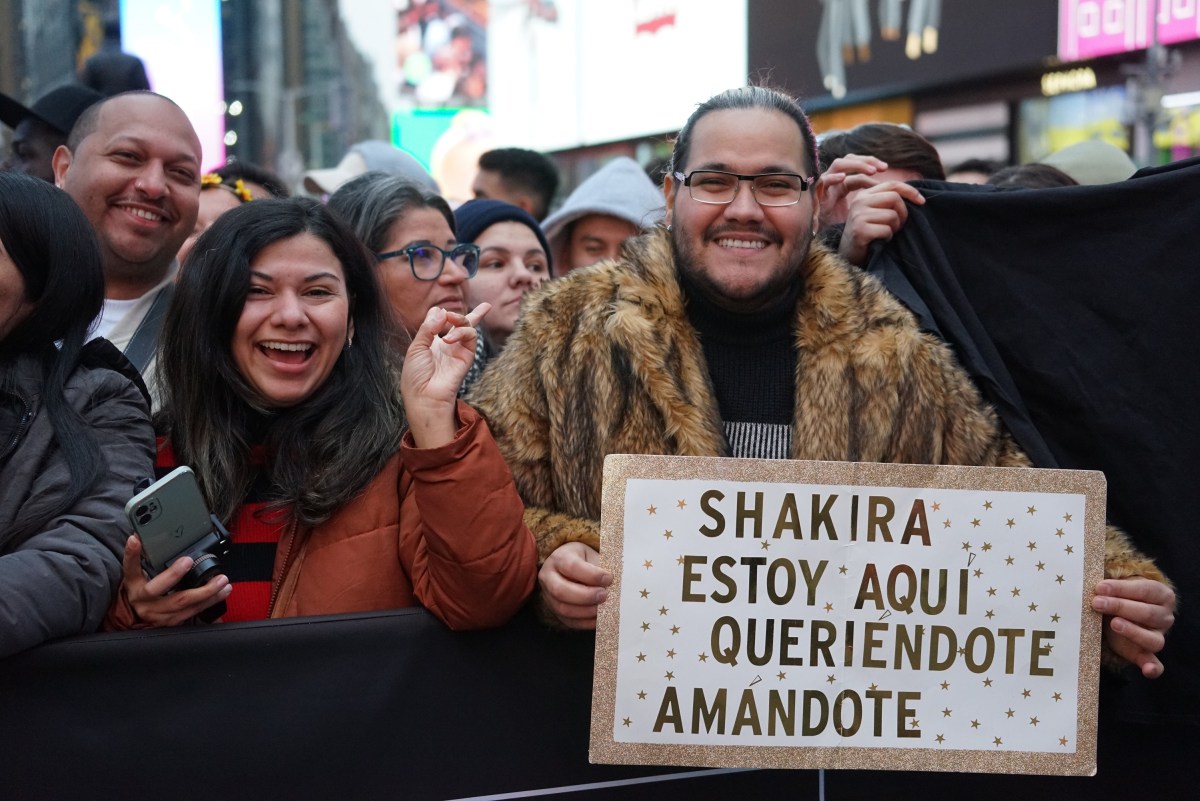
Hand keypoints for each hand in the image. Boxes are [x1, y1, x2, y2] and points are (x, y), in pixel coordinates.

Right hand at [119, 535, 230, 627]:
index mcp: (135, 587)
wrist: (135, 616)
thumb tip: (137, 537)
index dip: (136, 557)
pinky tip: (221, 593)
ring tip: (223, 582)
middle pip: (173, 597)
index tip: (141, 541)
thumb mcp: (133, 574)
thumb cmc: (138, 590)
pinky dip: (209, 602)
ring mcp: (160, 616)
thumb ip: (136, 557)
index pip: (132, 570)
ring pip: (186, 606)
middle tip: (208, 571)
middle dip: (193, 585)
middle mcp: (146, 603)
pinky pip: (193, 613)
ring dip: (208, 594)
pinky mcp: (171, 622)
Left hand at [401, 303, 489, 447]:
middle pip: (460, 322)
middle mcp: (447, 345)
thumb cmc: (416, 376)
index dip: (440, 313)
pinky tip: (448, 339)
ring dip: (459, 319)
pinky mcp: (467, 356)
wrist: (424, 396)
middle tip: (448, 315)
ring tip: (449, 322)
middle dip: (459, 314)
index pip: (441, 321)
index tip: (438, 312)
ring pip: (467, 325)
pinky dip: (461, 331)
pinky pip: (471, 336)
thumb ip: (428, 327)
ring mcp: (458, 350)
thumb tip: (441, 310)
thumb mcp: (416, 347)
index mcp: (431, 342)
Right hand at [538, 541, 611, 629]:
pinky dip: (585, 623)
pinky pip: (568, 621)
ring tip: (602, 608)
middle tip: (604, 596)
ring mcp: (548, 596)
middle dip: (586, 596)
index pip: (572, 567)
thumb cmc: (584, 560)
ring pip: (563, 609)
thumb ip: (600, 568)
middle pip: (561, 591)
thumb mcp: (591, 556)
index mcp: (559, 558)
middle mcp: (548, 577)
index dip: (592, 575)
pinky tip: (598, 619)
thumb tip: (615, 584)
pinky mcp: (555, 611)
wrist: (569, 566)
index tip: (609, 579)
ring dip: (586, 611)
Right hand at [817, 154, 890, 228]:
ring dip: (855, 165)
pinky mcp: (816, 195)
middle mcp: (834, 180)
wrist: (821, 238)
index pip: (858, 167)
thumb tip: (891, 196)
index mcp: (843, 183)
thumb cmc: (839, 225)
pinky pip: (822, 182)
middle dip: (866, 160)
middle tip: (882, 168)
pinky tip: (842, 178)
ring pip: (838, 165)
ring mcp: (826, 185)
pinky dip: (832, 178)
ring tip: (871, 171)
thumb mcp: (856, 210)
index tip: (885, 170)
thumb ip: (868, 200)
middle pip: (849, 159)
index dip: (872, 165)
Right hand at [837, 180, 925, 266]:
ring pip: (892, 215)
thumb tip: (916, 194)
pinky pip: (886, 230)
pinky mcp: (860, 230)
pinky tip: (881, 241)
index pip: (892, 184)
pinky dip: (888, 237)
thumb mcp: (876, 211)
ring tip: (887, 233)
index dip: (910, 191)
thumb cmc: (869, 233)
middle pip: (894, 198)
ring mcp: (858, 215)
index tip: (922, 202)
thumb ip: (889, 200)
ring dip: (895, 227)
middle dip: (903, 213)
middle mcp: (859, 201)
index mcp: (864, 194)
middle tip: (899, 225)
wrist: (848, 254)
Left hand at [1092, 577, 1176, 677]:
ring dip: (1132, 631)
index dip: (1121, 589)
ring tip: (1113, 623)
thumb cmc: (1121, 597)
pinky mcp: (1148, 654)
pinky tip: (1147, 670)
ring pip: (1153, 638)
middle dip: (1120, 606)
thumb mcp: (1119, 589)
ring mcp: (1158, 636)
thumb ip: (1111, 589)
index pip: (1144, 590)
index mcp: (1161, 595)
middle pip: (1147, 613)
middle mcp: (1165, 616)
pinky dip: (1152, 668)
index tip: (1100, 587)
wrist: (1121, 613)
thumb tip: (1094, 588)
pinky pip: (1155, 664)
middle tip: (1097, 603)